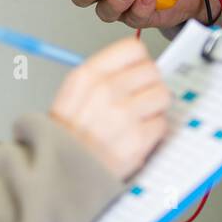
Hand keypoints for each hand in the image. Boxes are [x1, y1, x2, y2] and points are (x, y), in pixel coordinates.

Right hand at [48, 36, 169, 179]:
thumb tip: (135, 68)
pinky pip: (161, 123)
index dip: (140, 61)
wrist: (59, 172)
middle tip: (141, 97)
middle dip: (150, 84)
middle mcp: (106, 90)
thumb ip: (103, 75)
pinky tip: (137, 135)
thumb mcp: (73, 92)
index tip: (139, 71)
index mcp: (88, 75)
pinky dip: (153, 130)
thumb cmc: (66, 135)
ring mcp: (123, 114)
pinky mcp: (137, 139)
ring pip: (162, 95)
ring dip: (154, 107)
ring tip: (139, 118)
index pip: (133, 49)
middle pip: (152, 71)